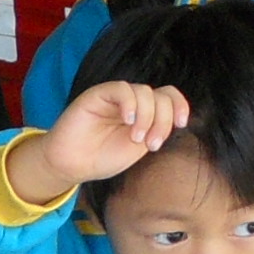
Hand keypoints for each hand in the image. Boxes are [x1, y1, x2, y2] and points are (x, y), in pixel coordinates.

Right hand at [30, 81, 188, 194]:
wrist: (71, 164)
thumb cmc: (102, 157)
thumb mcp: (138, 147)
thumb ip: (156, 130)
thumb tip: (178, 119)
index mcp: (145, 111)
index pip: (169, 96)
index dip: (181, 105)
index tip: (182, 124)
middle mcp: (132, 101)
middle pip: (161, 96)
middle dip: (164, 120)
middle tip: (152, 145)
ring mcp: (115, 96)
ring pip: (144, 91)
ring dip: (147, 117)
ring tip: (136, 139)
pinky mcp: (98, 94)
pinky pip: (122, 89)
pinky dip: (130, 103)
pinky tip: (127, 121)